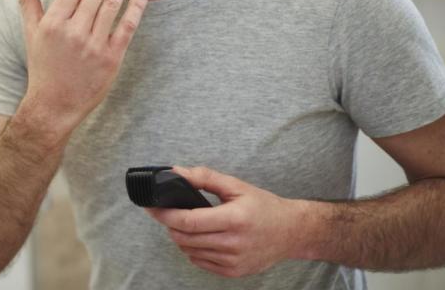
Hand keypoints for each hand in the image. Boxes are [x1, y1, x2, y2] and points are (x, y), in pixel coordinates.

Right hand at [6, 0, 148, 136]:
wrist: (54, 106)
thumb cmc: (42, 66)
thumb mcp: (31, 32)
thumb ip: (27, 1)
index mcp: (54, 23)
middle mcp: (74, 32)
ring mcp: (94, 46)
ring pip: (111, 4)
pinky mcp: (112, 59)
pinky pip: (127, 27)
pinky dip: (136, 7)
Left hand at [146, 166, 310, 277]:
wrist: (292, 232)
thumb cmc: (264, 207)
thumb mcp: (236, 186)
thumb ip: (204, 177)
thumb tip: (176, 172)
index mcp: (234, 219)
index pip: (188, 222)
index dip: (165, 215)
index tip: (152, 207)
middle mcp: (234, 244)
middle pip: (184, 238)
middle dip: (170, 225)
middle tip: (170, 213)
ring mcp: (233, 261)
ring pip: (189, 251)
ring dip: (181, 237)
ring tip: (188, 224)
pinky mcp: (233, 272)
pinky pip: (200, 262)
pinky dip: (194, 249)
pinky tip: (202, 237)